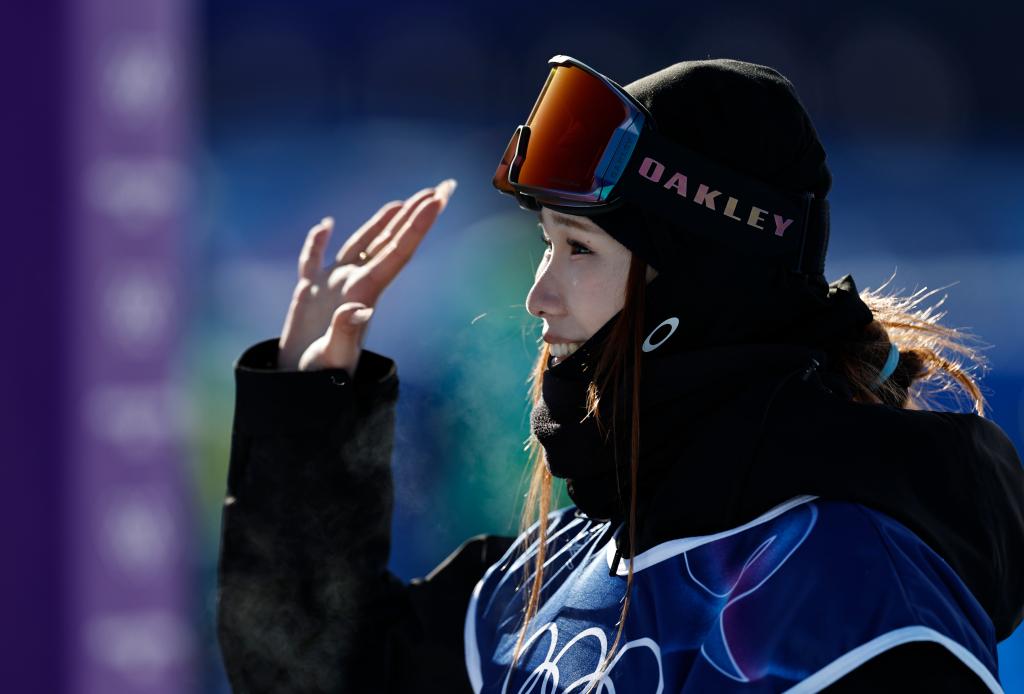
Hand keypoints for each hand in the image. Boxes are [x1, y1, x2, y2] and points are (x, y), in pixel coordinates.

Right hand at [277, 178, 456, 372]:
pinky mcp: (307, 295)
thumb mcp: (332, 357)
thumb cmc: (319, 377)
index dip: (417, 226)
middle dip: (413, 216)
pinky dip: (317, 241)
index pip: (397, 253)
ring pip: (358, 246)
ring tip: (401, 203)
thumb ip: (345, 332)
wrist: (298, 392)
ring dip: (379, 224)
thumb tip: (361, 310)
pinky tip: (324, 225)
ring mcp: (331, 289)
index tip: (437, 201)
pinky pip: (312, 261)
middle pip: (388, 243)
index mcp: (364, 295)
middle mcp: (353, 286)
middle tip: (440, 190)